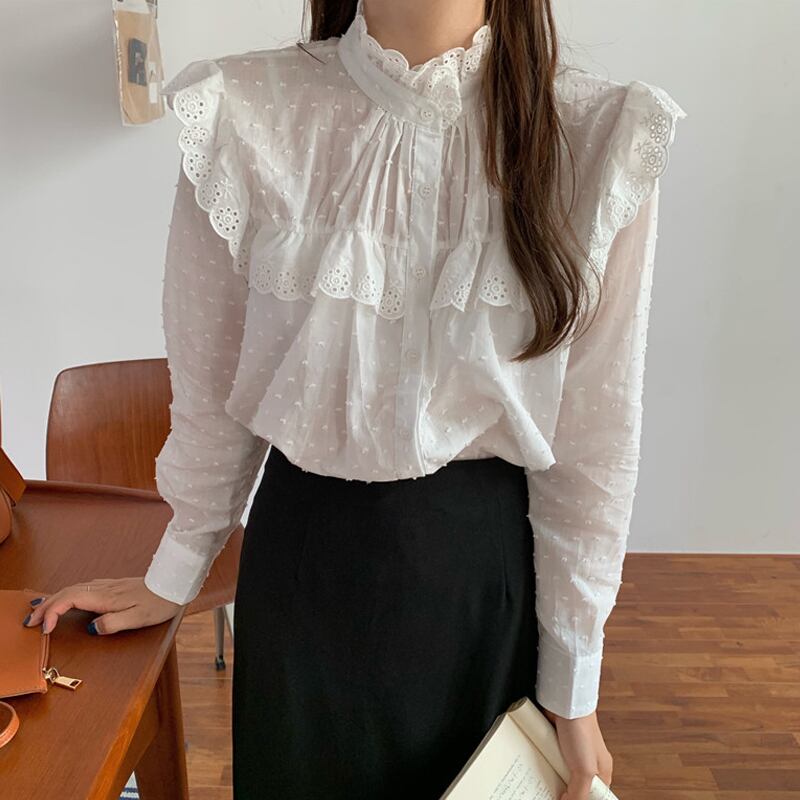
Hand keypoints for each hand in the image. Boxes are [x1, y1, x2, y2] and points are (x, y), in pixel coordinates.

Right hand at [22, 577, 183, 635]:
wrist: (173, 584)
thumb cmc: (159, 603)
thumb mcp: (137, 618)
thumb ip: (112, 624)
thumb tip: (91, 628)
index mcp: (105, 597)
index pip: (69, 600)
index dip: (53, 612)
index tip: (45, 629)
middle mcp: (103, 588)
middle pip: (66, 592)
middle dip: (46, 606)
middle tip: (30, 622)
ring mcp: (108, 585)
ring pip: (73, 589)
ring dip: (54, 600)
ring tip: (41, 612)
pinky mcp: (113, 586)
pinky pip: (83, 588)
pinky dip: (67, 595)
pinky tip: (67, 599)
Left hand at [540, 706, 612, 799]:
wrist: (566, 704)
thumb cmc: (582, 731)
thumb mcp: (585, 770)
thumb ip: (579, 792)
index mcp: (601, 771)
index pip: (595, 795)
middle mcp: (587, 762)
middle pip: (576, 786)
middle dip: (565, 790)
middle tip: (552, 793)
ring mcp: (571, 751)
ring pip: (561, 772)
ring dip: (552, 775)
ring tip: (543, 781)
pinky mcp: (557, 742)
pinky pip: (550, 757)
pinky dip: (545, 761)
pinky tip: (538, 764)